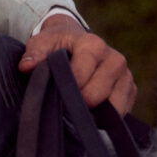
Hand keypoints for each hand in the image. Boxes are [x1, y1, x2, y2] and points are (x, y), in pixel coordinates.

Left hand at [17, 14, 136, 114]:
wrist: (76, 40)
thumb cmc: (57, 44)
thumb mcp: (42, 42)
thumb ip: (35, 53)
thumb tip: (26, 67)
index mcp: (93, 44)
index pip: (82, 75)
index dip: (67, 89)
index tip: (57, 94)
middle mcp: (115, 58)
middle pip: (99, 94)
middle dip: (80, 103)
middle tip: (66, 105)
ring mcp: (126, 75)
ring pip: (114, 106)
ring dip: (95, 113)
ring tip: (78, 109)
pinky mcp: (131, 89)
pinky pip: (122, 111)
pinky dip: (107, 116)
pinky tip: (92, 112)